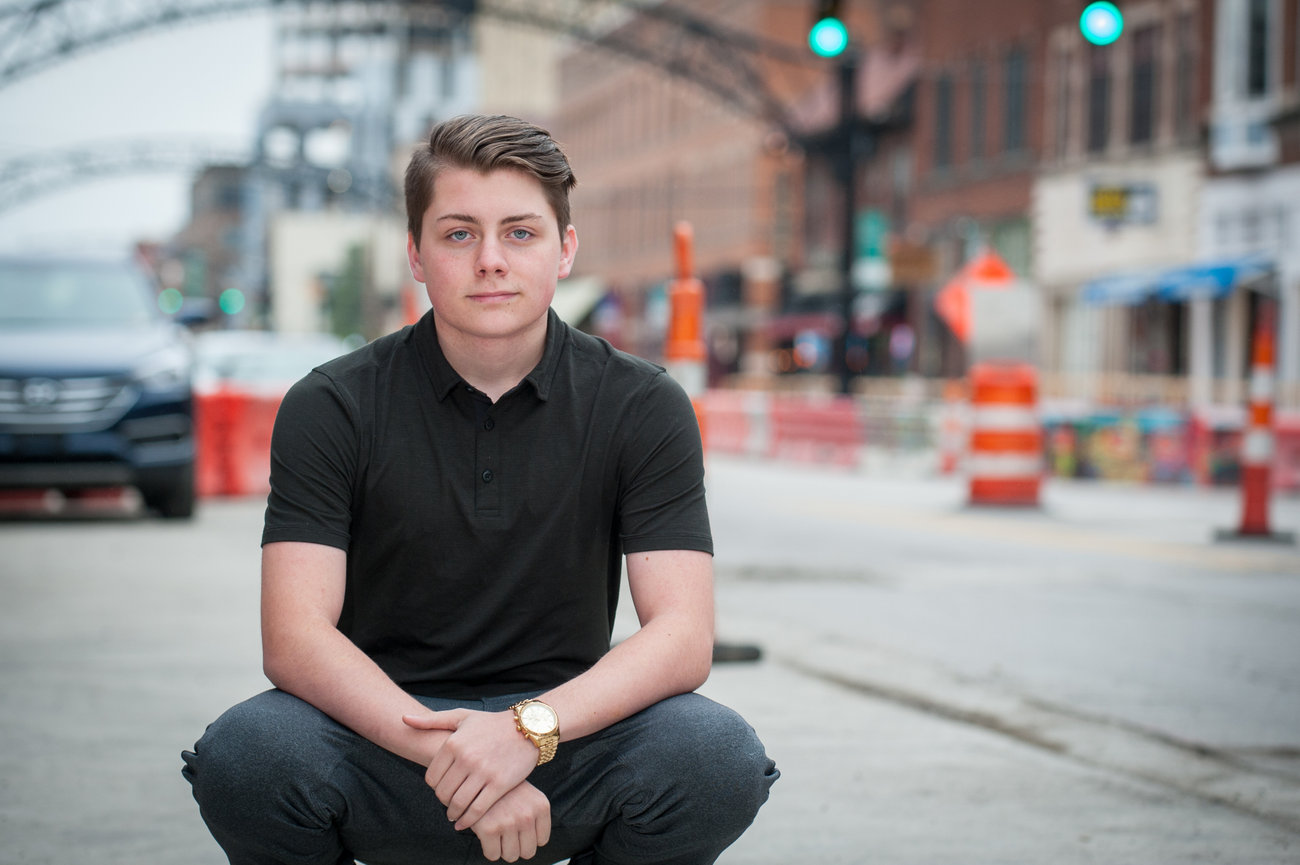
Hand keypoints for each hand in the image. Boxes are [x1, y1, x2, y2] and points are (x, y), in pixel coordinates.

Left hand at [402, 708, 538, 829]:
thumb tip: (403, 719)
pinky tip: (464, 823)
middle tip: (448, 803)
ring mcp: (483, 772)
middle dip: (443, 801)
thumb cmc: (491, 724)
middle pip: (443, 792)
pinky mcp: (499, 784)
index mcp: (453, 743)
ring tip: (455, 814)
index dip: (434, 786)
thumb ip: (431, 721)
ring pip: (458, 803)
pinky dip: (467, 820)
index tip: (441, 788)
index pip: (431, 777)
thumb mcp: (461, 717)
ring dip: (453, 813)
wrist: (527, 728)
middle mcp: (466, 758)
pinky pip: (477, 809)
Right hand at [469, 780, 551, 861]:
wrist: (478, 777)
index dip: (528, 838)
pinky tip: (486, 834)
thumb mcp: (527, 796)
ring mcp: (509, 822)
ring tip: (496, 832)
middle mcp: (527, 815)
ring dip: (502, 848)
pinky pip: (493, 855)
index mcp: (541, 806)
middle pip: (528, 852)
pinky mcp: (489, 829)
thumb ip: (534, 817)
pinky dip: (489, 849)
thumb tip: (530, 848)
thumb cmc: (504, 791)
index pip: (541, 841)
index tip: (519, 830)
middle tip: (506, 833)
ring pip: (511, 856)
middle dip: (516, 846)